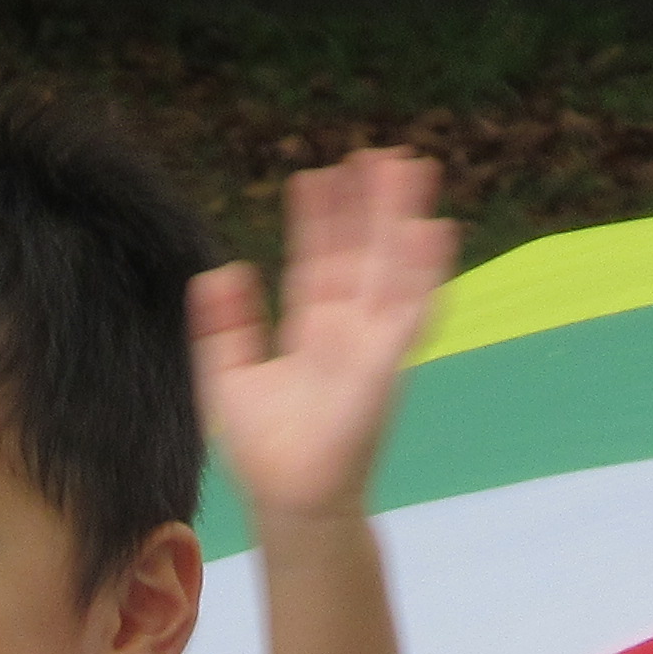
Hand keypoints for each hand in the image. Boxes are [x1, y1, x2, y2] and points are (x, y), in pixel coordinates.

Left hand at [190, 147, 453, 532]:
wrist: (290, 500)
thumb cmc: (264, 451)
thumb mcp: (228, 378)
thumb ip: (224, 326)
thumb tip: (218, 272)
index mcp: (312, 331)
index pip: (316, 261)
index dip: (318, 220)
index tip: (316, 176)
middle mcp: (348, 330)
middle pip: (362, 253)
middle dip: (370, 206)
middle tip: (378, 153)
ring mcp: (373, 343)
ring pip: (392, 267)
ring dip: (403, 220)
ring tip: (411, 167)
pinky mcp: (389, 362)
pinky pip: (412, 308)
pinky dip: (424, 270)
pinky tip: (434, 228)